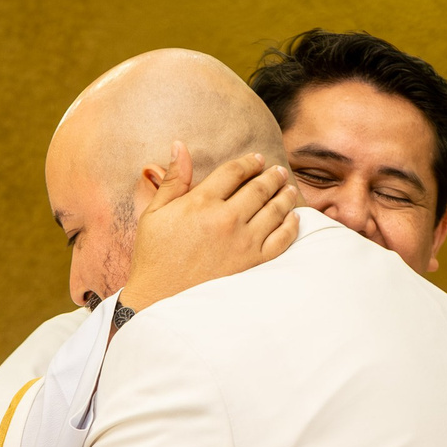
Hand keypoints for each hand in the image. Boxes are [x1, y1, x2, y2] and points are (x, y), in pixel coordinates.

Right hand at [119, 146, 300, 312]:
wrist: (160, 301)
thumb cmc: (154, 257)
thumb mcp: (154, 214)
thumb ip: (173, 179)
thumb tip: (179, 146)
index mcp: (201, 202)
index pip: (234, 171)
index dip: (249, 162)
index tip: (257, 159)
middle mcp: (226, 218)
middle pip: (259, 187)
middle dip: (272, 175)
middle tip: (279, 171)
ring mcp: (243, 242)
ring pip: (275, 209)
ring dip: (285, 195)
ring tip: (289, 189)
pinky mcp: (253, 263)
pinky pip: (282, 239)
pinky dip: (291, 226)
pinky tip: (293, 218)